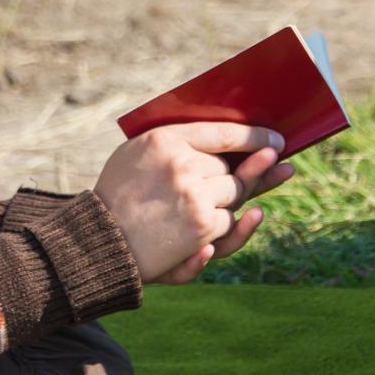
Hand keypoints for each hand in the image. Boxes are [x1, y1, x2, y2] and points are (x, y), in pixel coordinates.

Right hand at [93, 122, 288, 283]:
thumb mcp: (138, 155)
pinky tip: (219, 230)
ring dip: (226, 206)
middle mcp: (183, 164)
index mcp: (166, 139)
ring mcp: (195, 196)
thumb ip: (178, 145)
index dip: (255, 136)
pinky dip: (226, 229)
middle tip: (271, 171)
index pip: (224, 132)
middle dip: (242, 176)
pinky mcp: (203, 227)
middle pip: (234, 169)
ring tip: (198, 215)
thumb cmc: (119, 196)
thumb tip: (232, 146)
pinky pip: (231, 223)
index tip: (276, 141)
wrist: (98, 242)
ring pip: (236, 196)